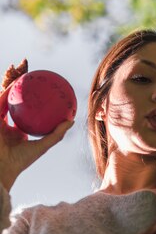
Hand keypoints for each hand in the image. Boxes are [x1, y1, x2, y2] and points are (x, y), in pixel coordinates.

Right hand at [0, 62, 73, 190]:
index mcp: (17, 125)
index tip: (39, 79)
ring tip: (18, 65)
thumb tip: (71, 120)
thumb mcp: (43, 145)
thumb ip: (56, 133)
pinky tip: (14, 78)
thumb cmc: (21, 161)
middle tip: (27, 65)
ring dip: (10, 77)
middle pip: (13, 92)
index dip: (30, 90)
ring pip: (4, 91)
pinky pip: (0, 98)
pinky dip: (6, 88)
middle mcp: (6, 118)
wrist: (2, 169)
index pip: (25, 103)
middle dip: (18, 77)